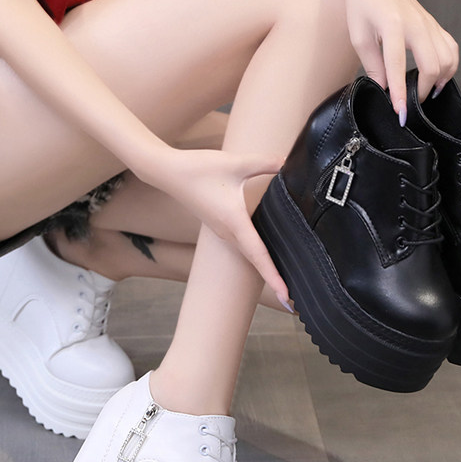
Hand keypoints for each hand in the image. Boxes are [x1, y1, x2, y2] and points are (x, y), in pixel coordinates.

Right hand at [137, 146, 289, 302]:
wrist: (167, 172)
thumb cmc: (198, 169)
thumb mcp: (235, 163)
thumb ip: (265, 162)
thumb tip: (288, 161)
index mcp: (235, 222)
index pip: (259, 256)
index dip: (274, 277)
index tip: (287, 296)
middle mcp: (228, 233)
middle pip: (256, 262)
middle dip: (273, 281)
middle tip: (293, 300)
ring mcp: (223, 231)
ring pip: (249, 255)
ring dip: (265, 269)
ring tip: (283, 283)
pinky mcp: (220, 226)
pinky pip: (242, 246)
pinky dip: (256, 256)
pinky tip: (267, 254)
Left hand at [343, 0, 458, 120]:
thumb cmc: (361, 3)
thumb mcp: (359, 36)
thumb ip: (372, 64)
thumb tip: (383, 89)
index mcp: (393, 26)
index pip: (398, 66)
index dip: (400, 93)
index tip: (400, 114)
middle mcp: (416, 24)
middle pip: (432, 65)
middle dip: (423, 91)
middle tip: (410, 104)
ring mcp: (428, 22)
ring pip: (447, 58)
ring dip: (440, 80)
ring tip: (426, 93)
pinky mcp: (433, 23)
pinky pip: (450, 48)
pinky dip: (448, 66)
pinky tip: (437, 77)